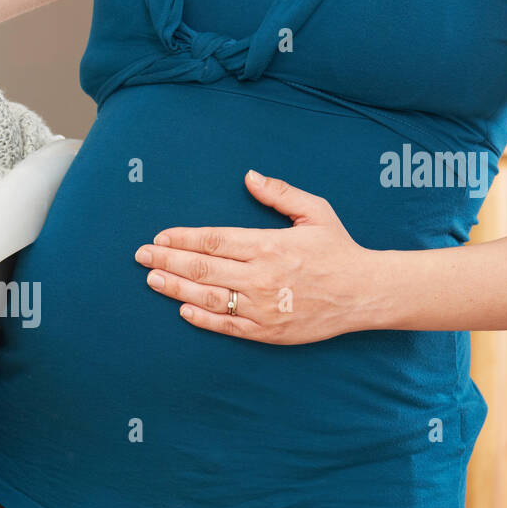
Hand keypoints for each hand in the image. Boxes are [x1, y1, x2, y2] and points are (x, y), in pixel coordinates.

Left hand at [134, 170, 382, 344]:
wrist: (365, 293)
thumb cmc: (338, 249)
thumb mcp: (315, 212)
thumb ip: (280, 194)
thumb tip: (249, 177)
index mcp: (268, 245)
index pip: (213, 240)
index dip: (182, 239)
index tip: (159, 237)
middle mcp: (260, 276)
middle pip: (202, 267)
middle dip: (166, 261)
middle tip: (141, 256)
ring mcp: (262, 306)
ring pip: (208, 297)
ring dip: (176, 288)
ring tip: (152, 280)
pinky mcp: (268, 331)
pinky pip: (227, 325)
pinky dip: (202, 318)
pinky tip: (182, 309)